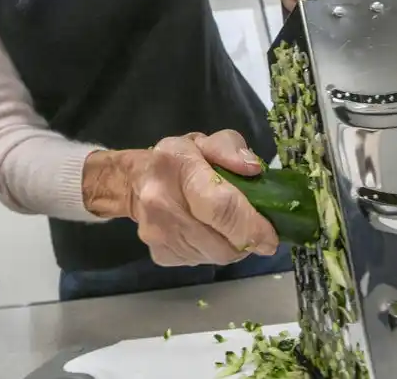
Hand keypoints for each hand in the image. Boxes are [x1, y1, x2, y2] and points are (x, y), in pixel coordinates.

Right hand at [82, 130, 277, 266]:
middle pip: (221, 242)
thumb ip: (230, 148)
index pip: (220, 207)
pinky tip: (207, 232)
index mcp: (177, 166)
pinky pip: (201, 262)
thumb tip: (253, 170)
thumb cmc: (177, 159)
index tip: (270, 236)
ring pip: (214, 257)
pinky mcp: (160, 255)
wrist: (134, 182)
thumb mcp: (205, 142)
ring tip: (227, 226)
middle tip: (253, 229)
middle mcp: (162, 202)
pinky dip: (212, 251)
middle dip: (245, 240)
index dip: (251, 226)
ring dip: (231, 247)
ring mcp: (158, 234)